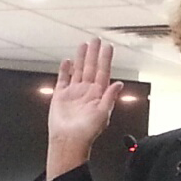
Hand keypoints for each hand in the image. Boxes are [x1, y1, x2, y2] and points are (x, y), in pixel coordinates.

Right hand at [45, 39, 120, 179]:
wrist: (68, 140)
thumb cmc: (87, 131)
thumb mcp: (103, 114)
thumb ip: (110, 97)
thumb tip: (119, 84)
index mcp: (98, 94)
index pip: (103, 72)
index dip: (106, 59)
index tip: (108, 47)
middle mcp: (87, 91)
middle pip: (90, 67)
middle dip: (93, 53)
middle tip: (96, 40)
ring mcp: (74, 92)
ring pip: (78, 70)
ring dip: (80, 58)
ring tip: (83, 45)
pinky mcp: (61, 96)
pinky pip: (63, 79)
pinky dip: (65, 70)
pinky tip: (67, 61)